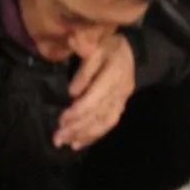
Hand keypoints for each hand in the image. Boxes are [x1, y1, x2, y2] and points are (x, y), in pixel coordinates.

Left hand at [54, 33, 134, 150]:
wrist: (131, 50)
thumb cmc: (107, 46)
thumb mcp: (94, 48)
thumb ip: (84, 69)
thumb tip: (72, 92)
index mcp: (114, 74)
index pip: (96, 98)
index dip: (78, 111)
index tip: (61, 120)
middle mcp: (120, 91)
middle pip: (99, 114)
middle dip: (77, 128)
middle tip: (57, 138)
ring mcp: (122, 101)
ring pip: (105, 123)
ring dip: (84, 135)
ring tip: (66, 143)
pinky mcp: (120, 107)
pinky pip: (108, 125)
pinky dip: (93, 136)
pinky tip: (78, 143)